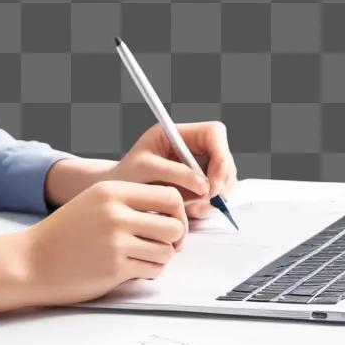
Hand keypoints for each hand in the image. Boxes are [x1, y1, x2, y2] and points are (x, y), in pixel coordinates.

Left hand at [105, 120, 237, 248]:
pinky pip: (217, 193)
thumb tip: (204, 185)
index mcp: (179, 133)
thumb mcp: (146, 169)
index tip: (212, 184)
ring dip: (215, 197)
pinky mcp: (200, 182)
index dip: (221, 155)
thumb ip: (175, 173)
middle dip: (220, 183)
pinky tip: (192, 211)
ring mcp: (199, 164)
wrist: (120, 190)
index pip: (214, 133)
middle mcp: (193, 146)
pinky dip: (209, 205)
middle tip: (205, 203)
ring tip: (192, 209)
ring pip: (225, 178)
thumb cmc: (127, 174)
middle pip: (225, 158)